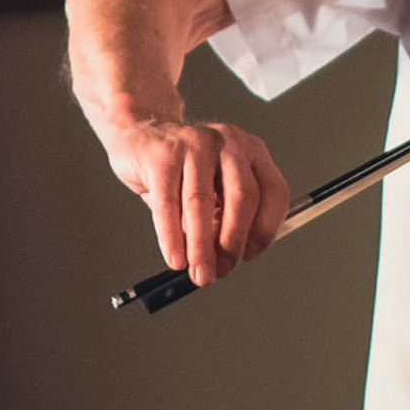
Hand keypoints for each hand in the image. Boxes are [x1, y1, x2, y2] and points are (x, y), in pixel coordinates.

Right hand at [109, 116, 290, 285]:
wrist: (136, 136)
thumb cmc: (179, 169)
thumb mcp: (212, 191)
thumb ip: (222, 220)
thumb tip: (224, 260)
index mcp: (251, 151)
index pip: (274, 192)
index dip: (265, 230)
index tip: (249, 256)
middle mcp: (228, 142)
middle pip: (242, 197)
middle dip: (233, 242)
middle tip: (222, 270)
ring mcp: (195, 143)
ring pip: (201, 203)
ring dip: (201, 246)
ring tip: (199, 272)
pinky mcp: (162, 154)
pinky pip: (169, 203)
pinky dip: (172, 237)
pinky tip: (175, 257)